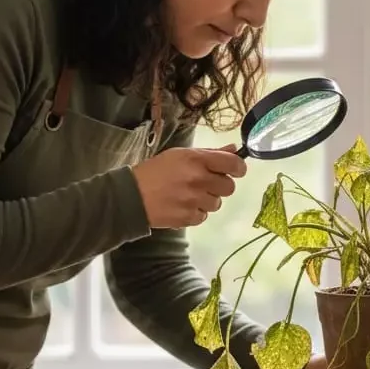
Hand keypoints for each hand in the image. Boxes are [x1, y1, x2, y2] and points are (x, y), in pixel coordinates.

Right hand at [131, 144, 245, 228]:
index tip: (236, 170)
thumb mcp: (181, 155)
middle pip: (229, 187)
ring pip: (217, 203)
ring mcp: (193, 201)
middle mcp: (198, 180)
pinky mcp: (188, 218)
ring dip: (207, 200)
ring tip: (189, 195)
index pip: (233, 164)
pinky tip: (182, 206)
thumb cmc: (156, 171)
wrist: (131, 196)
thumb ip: (210, 153)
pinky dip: (196, 212)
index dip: (238, 168)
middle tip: (205, 183)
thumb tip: (234, 149)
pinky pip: (204, 217)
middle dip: (220, 186)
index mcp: (197, 160)